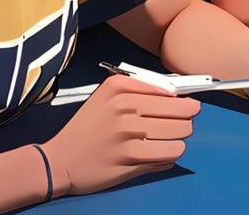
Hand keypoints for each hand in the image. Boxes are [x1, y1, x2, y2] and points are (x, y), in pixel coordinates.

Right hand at [41, 75, 199, 196]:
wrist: (60, 159)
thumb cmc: (88, 126)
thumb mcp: (108, 95)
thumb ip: (142, 89)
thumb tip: (179, 95)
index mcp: (121, 88)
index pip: (173, 92)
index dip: (185, 102)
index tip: (188, 108)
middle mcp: (125, 109)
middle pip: (183, 113)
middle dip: (185, 121)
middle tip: (178, 126)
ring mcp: (128, 135)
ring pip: (180, 135)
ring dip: (179, 139)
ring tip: (168, 141)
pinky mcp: (130, 160)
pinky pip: (169, 154)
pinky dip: (171, 154)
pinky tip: (161, 153)